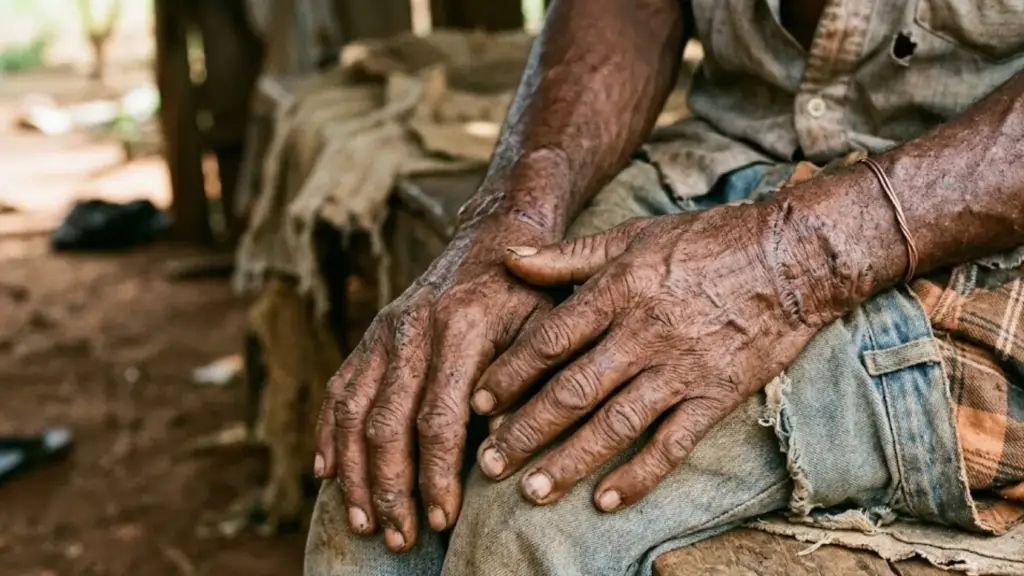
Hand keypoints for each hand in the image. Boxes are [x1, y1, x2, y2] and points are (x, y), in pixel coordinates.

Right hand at [313, 215, 556, 551]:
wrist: (493, 239)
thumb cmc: (529, 293)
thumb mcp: (544, 329)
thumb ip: (525, 383)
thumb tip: (499, 449)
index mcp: (460, 329)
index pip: (437, 418)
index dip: (437, 474)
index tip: (444, 517)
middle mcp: (411, 331)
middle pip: (386, 424)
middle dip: (390, 488)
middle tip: (400, 537)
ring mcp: (383, 333)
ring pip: (353, 413)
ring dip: (354, 473)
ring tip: (363, 521)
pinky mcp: (369, 337)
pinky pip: (338, 390)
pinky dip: (327, 435)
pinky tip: (326, 474)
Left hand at [470, 200, 867, 510]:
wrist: (793, 256)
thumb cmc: (708, 240)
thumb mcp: (633, 234)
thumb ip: (568, 254)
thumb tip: (509, 257)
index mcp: (619, 289)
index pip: (550, 340)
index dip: (510, 375)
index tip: (478, 404)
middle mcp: (644, 332)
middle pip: (573, 391)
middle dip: (526, 431)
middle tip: (489, 463)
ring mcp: (681, 367)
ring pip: (615, 424)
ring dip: (570, 461)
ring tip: (532, 491)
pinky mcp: (716, 395)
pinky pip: (673, 443)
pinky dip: (640, 475)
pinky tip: (606, 500)